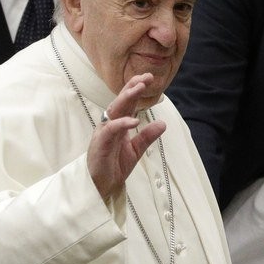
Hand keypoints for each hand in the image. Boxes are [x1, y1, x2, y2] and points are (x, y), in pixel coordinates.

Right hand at [87, 73, 165, 201]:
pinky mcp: (100, 143)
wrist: (102, 186)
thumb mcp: (136, 149)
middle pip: (121, 101)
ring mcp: (104, 132)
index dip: (136, 89)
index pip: (128, 102)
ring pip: (115, 110)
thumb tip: (163, 123)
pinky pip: (110, 130)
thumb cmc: (114, 165)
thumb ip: (147, 136)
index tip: (149, 78)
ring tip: (139, 88)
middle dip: (132, 87)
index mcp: (118, 124)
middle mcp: (110, 124)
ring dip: (127, 98)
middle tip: (146, 77)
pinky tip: (134, 120)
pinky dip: (122, 124)